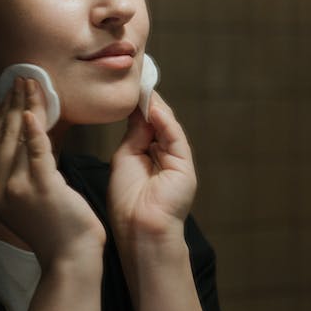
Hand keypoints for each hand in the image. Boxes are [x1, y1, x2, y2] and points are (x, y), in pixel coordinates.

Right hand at [0, 77, 105, 267]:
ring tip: (32, 85)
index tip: (8, 92)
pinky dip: (36, 128)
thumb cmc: (53, 227)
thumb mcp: (25, 196)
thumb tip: (25, 130)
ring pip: (17, 137)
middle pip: (1, 136)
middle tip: (21, 79)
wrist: (69, 259)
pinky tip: (35, 109)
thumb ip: (18, 168)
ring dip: (25, 106)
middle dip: (11, 103)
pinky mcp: (40, 188)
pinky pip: (36, 150)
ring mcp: (15, 189)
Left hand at [107, 91, 197, 246]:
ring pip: (167, 127)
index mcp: (149, 156)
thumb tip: (138, 112)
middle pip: (158, 123)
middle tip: (136, 80)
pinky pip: (175, 138)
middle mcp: (164, 156)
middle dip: (147, 102)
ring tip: (143, 89)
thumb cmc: (127, 201)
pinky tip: (154, 109)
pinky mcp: (185, 166)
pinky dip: (165, 122)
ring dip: (155, 108)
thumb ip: (134, 136)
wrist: (140, 230)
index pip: (145, 125)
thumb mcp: (125, 159)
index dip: (137, 107)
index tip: (128, 88)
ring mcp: (176, 161)